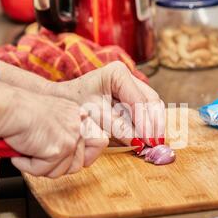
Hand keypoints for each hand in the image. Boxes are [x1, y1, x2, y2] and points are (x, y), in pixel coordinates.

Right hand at [0, 89, 108, 177]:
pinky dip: (28, 166)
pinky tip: (20, 152)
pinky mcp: (59, 149)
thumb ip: (64, 132)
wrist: (8, 107)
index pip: (99, 142)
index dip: (86, 156)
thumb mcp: (51, 118)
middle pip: (79, 163)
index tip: (70, 159)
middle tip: (38, 158)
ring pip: (61, 171)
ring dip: (41, 167)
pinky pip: (43, 170)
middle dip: (57, 166)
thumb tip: (72, 159)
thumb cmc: (20, 110)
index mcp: (79, 115)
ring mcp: (71, 137)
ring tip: (27, 152)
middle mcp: (79, 125)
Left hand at [47, 61, 165, 147]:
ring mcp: (131, 85)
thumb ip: (118, 127)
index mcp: (117, 73)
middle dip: (155, 124)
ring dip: (155, 126)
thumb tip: (139, 141)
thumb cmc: (72, 106)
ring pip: (153, 106)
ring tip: (154, 144)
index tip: (150, 141)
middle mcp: (127, 76)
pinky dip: (148, 125)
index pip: (139, 101)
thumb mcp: (94, 116)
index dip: (146, 123)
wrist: (61, 102)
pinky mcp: (131, 98)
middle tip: (156, 145)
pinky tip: (149, 139)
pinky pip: (146, 111)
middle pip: (152, 101)